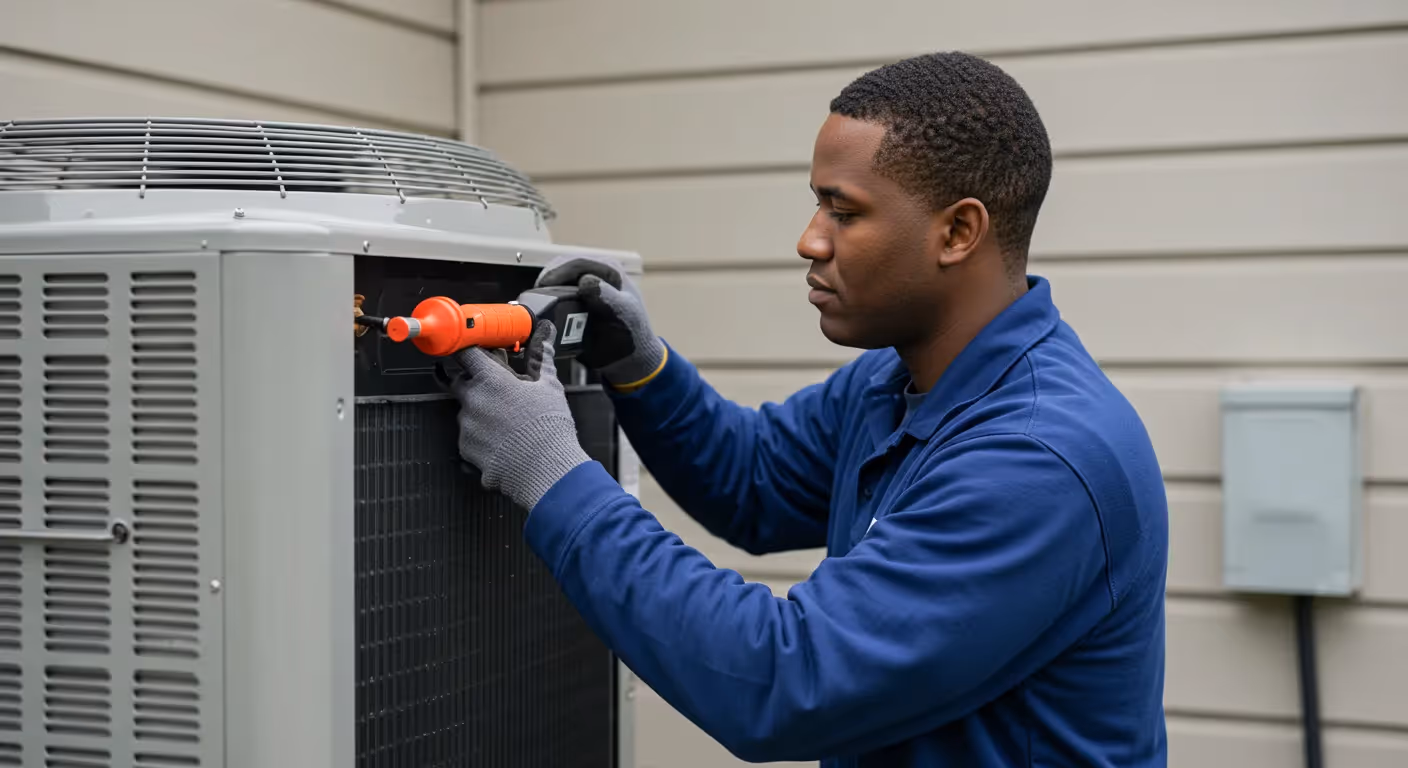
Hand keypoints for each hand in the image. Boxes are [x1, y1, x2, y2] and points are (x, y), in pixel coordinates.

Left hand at [444, 320, 589, 509]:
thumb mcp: (549, 385)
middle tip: (492, 389)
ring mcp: (466, 426)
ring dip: (479, 411)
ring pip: (465, 411)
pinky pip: (468, 437)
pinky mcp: (465, 449)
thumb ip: (541, 356)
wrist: (545, 469)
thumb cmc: (549, 427)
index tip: (473, 352)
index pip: (465, 353)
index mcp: (490, 380)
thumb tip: (545, 332)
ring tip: (507, 422)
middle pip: (457, 380)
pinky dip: (481, 436)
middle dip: (470, 381)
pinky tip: (503, 440)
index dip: (468, 350)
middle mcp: (472, 400)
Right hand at [536, 254, 665, 389]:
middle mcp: (595, 273)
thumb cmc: (632, 335)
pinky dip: (547, 299)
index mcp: (610, 270)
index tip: (544, 285)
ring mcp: (584, 286)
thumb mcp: (624, 314)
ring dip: (546, 289)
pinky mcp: (575, 300)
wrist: (627, 358)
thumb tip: (586, 281)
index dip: (558, 272)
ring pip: (557, 279)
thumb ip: (608, 297)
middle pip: (563, 267)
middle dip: (548, 279)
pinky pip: (556, 294)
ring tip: (536, 301)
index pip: (579, 263)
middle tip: (536, 295)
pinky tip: (541, 308)